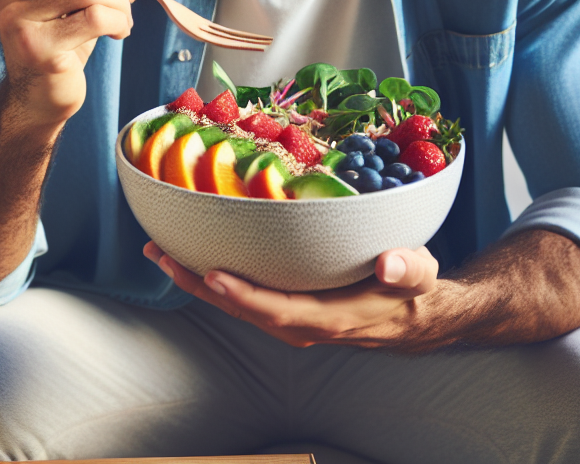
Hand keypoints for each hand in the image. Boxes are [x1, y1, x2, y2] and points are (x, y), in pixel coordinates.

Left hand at [144, 240, 438, 347]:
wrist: (412, 317)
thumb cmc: (413, 290)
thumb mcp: (420, 274)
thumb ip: (408, 268)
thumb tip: (389, 262)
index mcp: (329, 317)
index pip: (277, 309)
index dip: (243, 295)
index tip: (212, 273)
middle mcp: (301, 326)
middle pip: (241, 309)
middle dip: (198, 284)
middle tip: (160, 255)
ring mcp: (291, 320)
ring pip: (235, 305)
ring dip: (196, 281)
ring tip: (160, 254)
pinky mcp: (286, 309)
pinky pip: (243, 298)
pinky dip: (214, 280)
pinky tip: (193, 258)